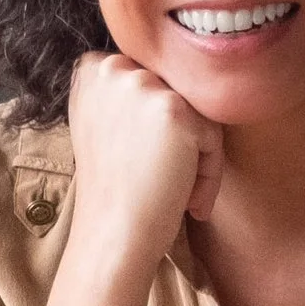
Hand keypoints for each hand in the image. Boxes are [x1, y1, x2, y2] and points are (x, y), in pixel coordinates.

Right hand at [67, 50, 223, 257]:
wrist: (113, 236)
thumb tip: (165, 84)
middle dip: (180, 142)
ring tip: (183, 198)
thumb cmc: (113, 194)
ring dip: (198, 160)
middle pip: (174, 96)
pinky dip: (210, 174)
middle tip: (168, 185)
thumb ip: (121, 94)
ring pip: (197, 115)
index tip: (147, 164)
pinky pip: (213, 136)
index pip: (149, 82)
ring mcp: (143, 86)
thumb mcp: (99, 128)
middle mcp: (113, 69)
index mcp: (92, 70)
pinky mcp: (174, 110)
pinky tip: (191, 205)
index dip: (154, 127)